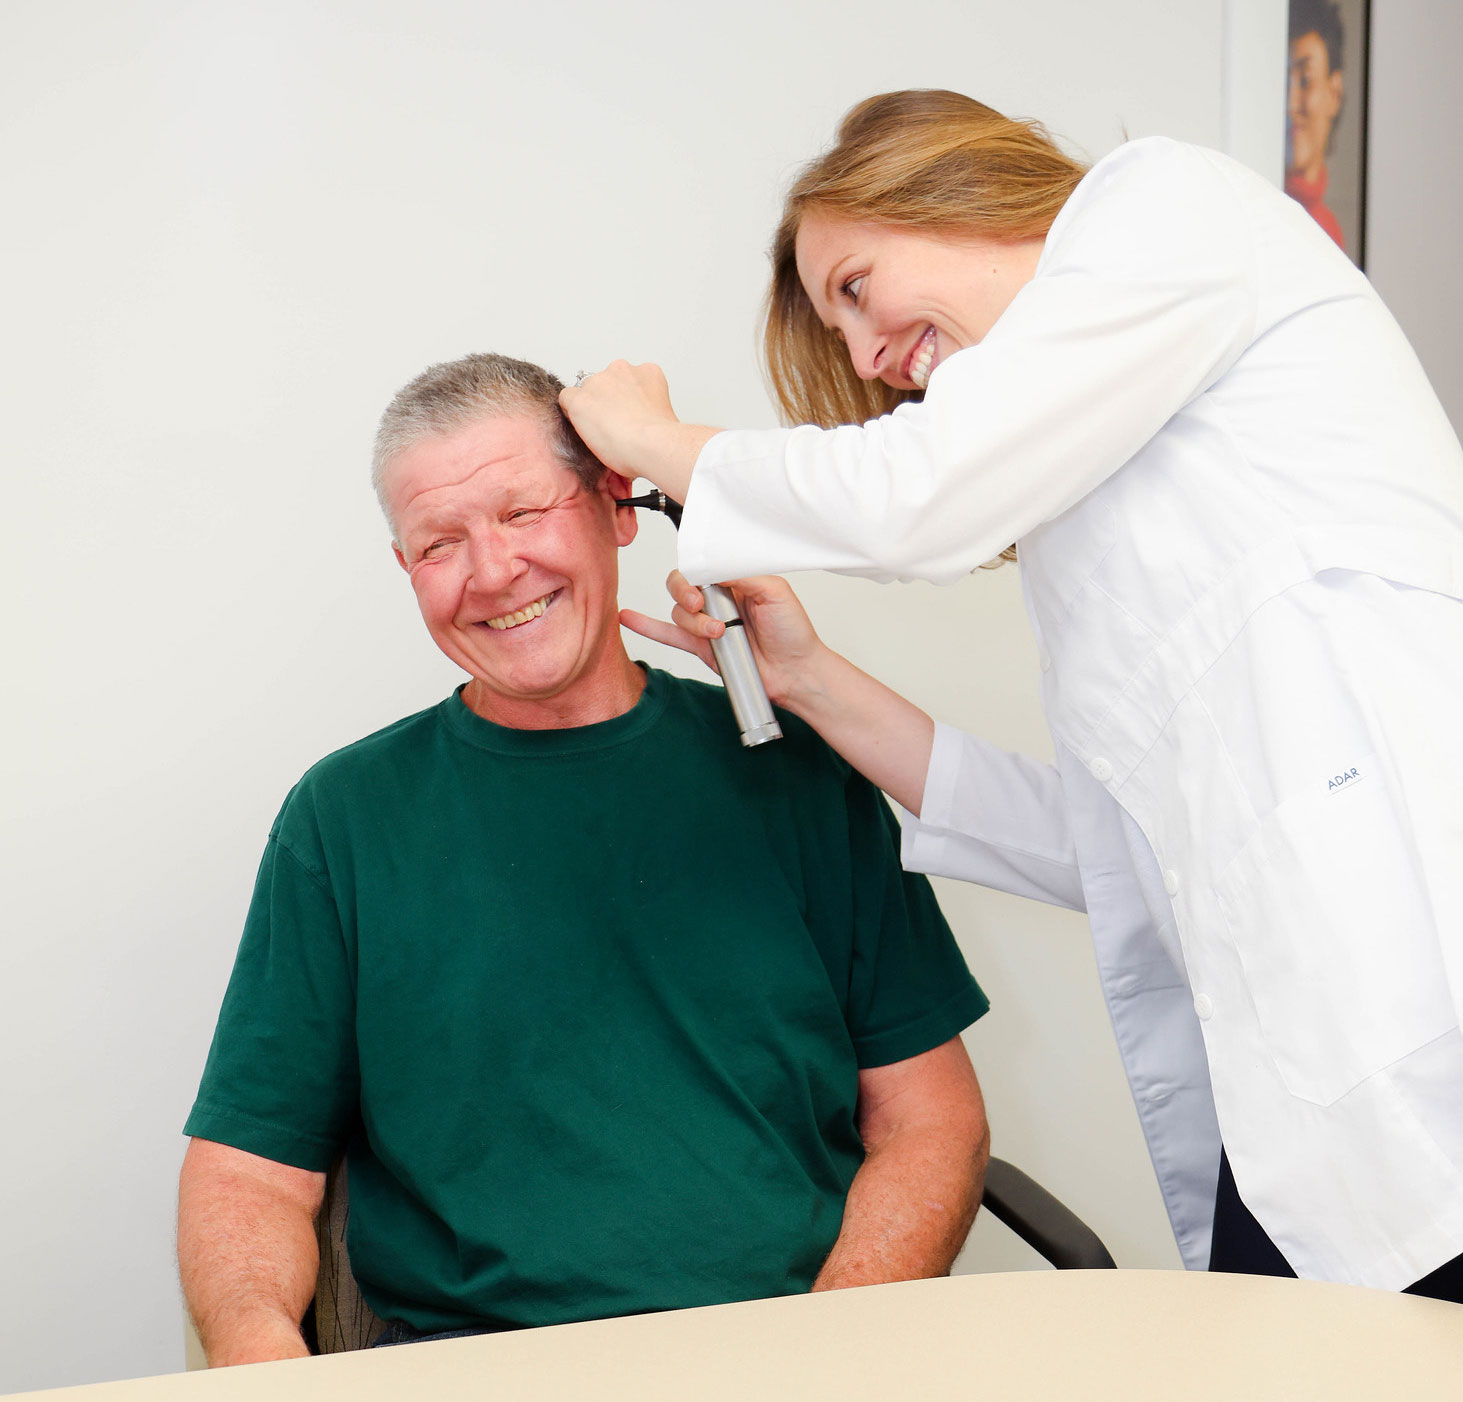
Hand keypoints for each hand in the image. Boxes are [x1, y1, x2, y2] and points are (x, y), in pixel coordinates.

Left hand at [559, 362, 716, 502]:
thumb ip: (650, 410)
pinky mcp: (580, 399)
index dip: (625, 399)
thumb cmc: (661, 438)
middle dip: (607, 401)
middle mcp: (622, 370)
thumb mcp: (664, 414)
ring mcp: (599, 382)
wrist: (652, 444)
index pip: (627, 379)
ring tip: (601, 431)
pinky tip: (583, 427)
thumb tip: (644, 425)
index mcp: (647, 372)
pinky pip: (566, 399)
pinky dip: (571, 413)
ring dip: (590, 407)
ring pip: (586, 391)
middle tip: (614, 424)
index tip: (627, 414)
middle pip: (605, 382)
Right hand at [620, 571, 824, 707]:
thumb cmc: (793, 633)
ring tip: (718, 633)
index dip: (696, 569)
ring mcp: (707, 622)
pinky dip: (646, 626)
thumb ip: (744, 574)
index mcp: (736, 579)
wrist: (795, 673)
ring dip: (693, 622)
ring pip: (679, 612)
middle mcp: (719, 598)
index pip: (703, 564)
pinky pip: (668, 634)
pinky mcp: (701, 646)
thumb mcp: (775, 593)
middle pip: (682, 584)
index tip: (701, 579)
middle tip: (699, 605)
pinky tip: (628, 617)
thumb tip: (714, 565)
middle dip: (685, 593)